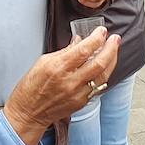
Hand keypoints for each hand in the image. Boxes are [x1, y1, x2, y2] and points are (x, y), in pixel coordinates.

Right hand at [4, 28, 119, 144]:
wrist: (29, 112)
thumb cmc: (31, 87)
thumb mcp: (43, 62)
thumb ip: (64, 51)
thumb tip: (79, 41)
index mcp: (59, 67)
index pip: (84, 50)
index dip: (96, 39)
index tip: (102, 31)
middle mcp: (70, 81)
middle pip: (99, 63)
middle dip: (110, 48)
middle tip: (115, 38)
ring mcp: (78, 94)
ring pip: (103, 76)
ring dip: (111, 61)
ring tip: (114, 50)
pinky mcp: (82, 102)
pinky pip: (98, 86)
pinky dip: (104, 74)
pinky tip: (106, 66)